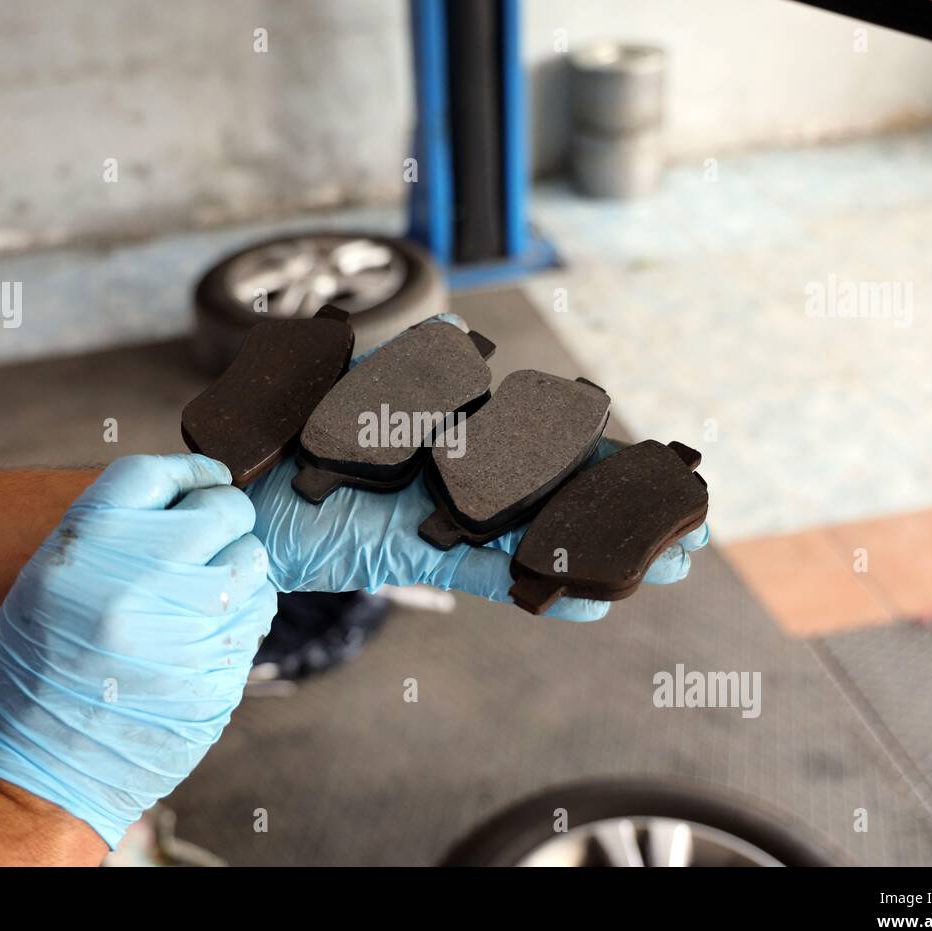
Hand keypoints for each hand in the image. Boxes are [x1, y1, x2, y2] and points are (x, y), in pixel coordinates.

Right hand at [0, 454, 275, 847]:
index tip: (205, 478)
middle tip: (208, 539)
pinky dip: (241, 616)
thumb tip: (195, 488)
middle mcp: (143, 575)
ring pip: (255, 561)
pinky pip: (256, 616)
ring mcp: (190, 626)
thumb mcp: (50, 579)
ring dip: (238, 567)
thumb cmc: (41, 666)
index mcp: (88, 543)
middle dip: (224, 519)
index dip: (191, 470)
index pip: (160, 471)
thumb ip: (116, 529)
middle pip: (225, 509)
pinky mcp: (221, 671)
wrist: (41, 769)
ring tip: (201, 593)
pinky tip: (203, 634)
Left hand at [247, 316, 709, 621]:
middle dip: (625, 510)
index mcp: (461, 437)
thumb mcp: (355, 384)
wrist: (237, 490)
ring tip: (665, 564)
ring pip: (538, 536)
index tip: (669, 464)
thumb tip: (462, 332)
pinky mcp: (419, 552)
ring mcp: (449, 520)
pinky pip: (486, 573)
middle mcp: (466, 481)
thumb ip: (411, 365)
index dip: (609, 455)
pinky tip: (586, 598)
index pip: (551, 442)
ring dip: (600, 551)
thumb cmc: (295, 432)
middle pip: (561, 493)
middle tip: (693, 529)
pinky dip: (533, 584)